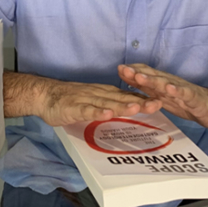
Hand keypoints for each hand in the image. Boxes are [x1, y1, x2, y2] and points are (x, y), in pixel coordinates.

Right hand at [38, 79, 161, 126]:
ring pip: (107, 103)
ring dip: (122, 106)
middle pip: (122, 98)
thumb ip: (111, 104)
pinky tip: (106, 114)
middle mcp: (100, 94)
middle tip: (157, 104)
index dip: (144, 99)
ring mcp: (87, 100)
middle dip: (140, 102)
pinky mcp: (74, 107)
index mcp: (106, 93)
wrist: (46, 94)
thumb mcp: (96, 101)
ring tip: (136, 108)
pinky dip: (97, 112)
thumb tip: (131, 108)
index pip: (128, 96)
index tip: (161, 101)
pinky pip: (87, 110)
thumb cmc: (71, 100)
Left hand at [118, 64, 207, 128]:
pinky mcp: (194, 98)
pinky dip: (177, 90)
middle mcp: (170, 83)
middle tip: (123, 69)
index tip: (118, 68)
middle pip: (152, 76)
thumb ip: (149, 89)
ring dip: (152, 80)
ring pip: (165, 83)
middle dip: (137, 73)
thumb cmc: (187, 102)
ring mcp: (182, 90)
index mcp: (162, 84)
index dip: (132, 71)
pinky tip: (169, 88)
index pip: (146, 74)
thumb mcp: (165, 97)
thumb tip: (129, 82)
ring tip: (140, 77)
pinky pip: (185, 93)